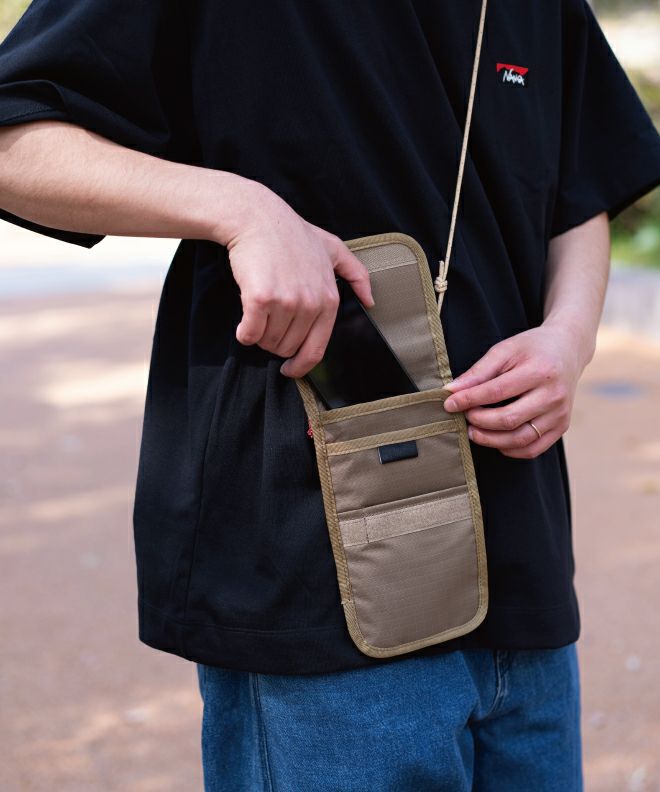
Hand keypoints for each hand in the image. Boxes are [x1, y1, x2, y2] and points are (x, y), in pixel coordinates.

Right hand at [221, 183, 373, 377]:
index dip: (300, 366)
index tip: (289, 368)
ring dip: (259, 334)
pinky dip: (244, 333)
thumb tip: (371, 301)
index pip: (316, 350)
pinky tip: (243, 321)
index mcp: (329, 300)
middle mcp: (311, 304)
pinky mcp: (261, 299)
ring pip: (268, 342)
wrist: (257, 217)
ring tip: (258, 311)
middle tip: (268, 319)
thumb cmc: (291, 233)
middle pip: (287, 348)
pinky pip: (249, 334)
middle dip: (274, 341)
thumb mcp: (333, 248)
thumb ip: (356, 274)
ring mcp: (286, 302)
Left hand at [442, 322, 588, 458]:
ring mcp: (560, 414)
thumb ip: (479, 371)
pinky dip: (509, 449)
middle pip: (508, 419)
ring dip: (490, 440)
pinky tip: (495, 439)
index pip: (497, 392)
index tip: (449, 403)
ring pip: (520, 439)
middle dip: (479, 421)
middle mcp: (554, 395)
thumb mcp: (505, 350)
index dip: (469, 400)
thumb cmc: (531, 349)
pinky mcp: (561, 426)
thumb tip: (451, 391)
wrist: (567, 349)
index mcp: (540, 371)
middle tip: (464, 417)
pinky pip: (532, 449)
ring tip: (473, 431)